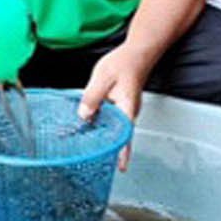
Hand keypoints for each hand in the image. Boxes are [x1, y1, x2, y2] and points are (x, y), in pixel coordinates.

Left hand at [79, 44, 150, 170]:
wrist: (136, 53)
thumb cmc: (123, 64)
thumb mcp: (102, 79)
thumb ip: (92, 98)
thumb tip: (84, 116)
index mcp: (127, 108)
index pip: (125, 135)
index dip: (123, 152)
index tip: (121, 167)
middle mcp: (128, 112)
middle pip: (119, 134)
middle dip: (108, 147)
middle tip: (94, 159)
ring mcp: (125, 109)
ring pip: (112, 126)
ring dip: (101, 134)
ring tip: (84, 142)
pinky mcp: (120, 104)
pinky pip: (109, 117)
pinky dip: (99, 122)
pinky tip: (87, 122)